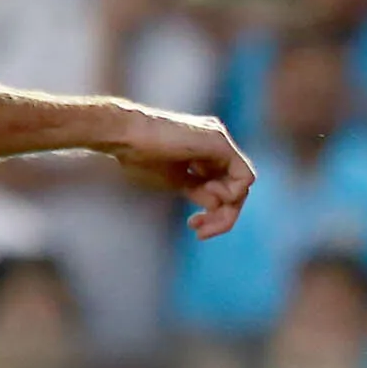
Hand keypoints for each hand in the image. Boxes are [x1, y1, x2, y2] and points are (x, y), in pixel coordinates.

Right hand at [99, 106, 254, 236]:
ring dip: (225, 209)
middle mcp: (217, 145)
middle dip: (223, 215)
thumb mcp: (175, 181)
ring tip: (198, 217)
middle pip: (236, 187)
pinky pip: (243, 176)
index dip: (215, 212)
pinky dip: (230, 194)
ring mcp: (220, 141)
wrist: (123, 136)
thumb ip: (198, 191)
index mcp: (205, 153)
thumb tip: (217, 206)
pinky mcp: (220, 142)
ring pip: (242, 184)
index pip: (224, 187)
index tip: (194, 226)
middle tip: (200, 231)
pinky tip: (206, 197)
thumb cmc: (139, 157)